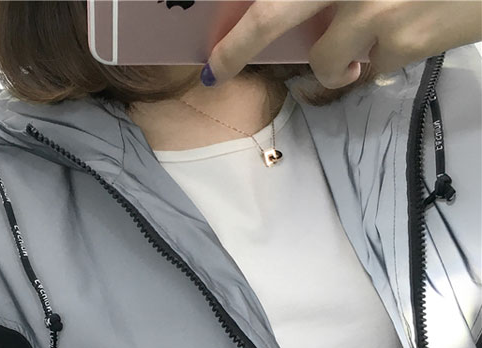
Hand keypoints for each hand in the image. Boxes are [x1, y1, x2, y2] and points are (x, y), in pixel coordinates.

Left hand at [208, 3, 481, 87]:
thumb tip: (304, 11)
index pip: (275, 0)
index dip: (243, 24)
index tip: (216, 46)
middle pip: (271, 14)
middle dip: (238, 46)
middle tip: (218, 68)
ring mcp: (375, 9)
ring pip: (327, 59)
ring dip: (333, 66)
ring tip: (354, 54)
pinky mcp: (404, 43)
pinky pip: (372, 69)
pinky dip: (378, 62)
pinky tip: (401, 37)